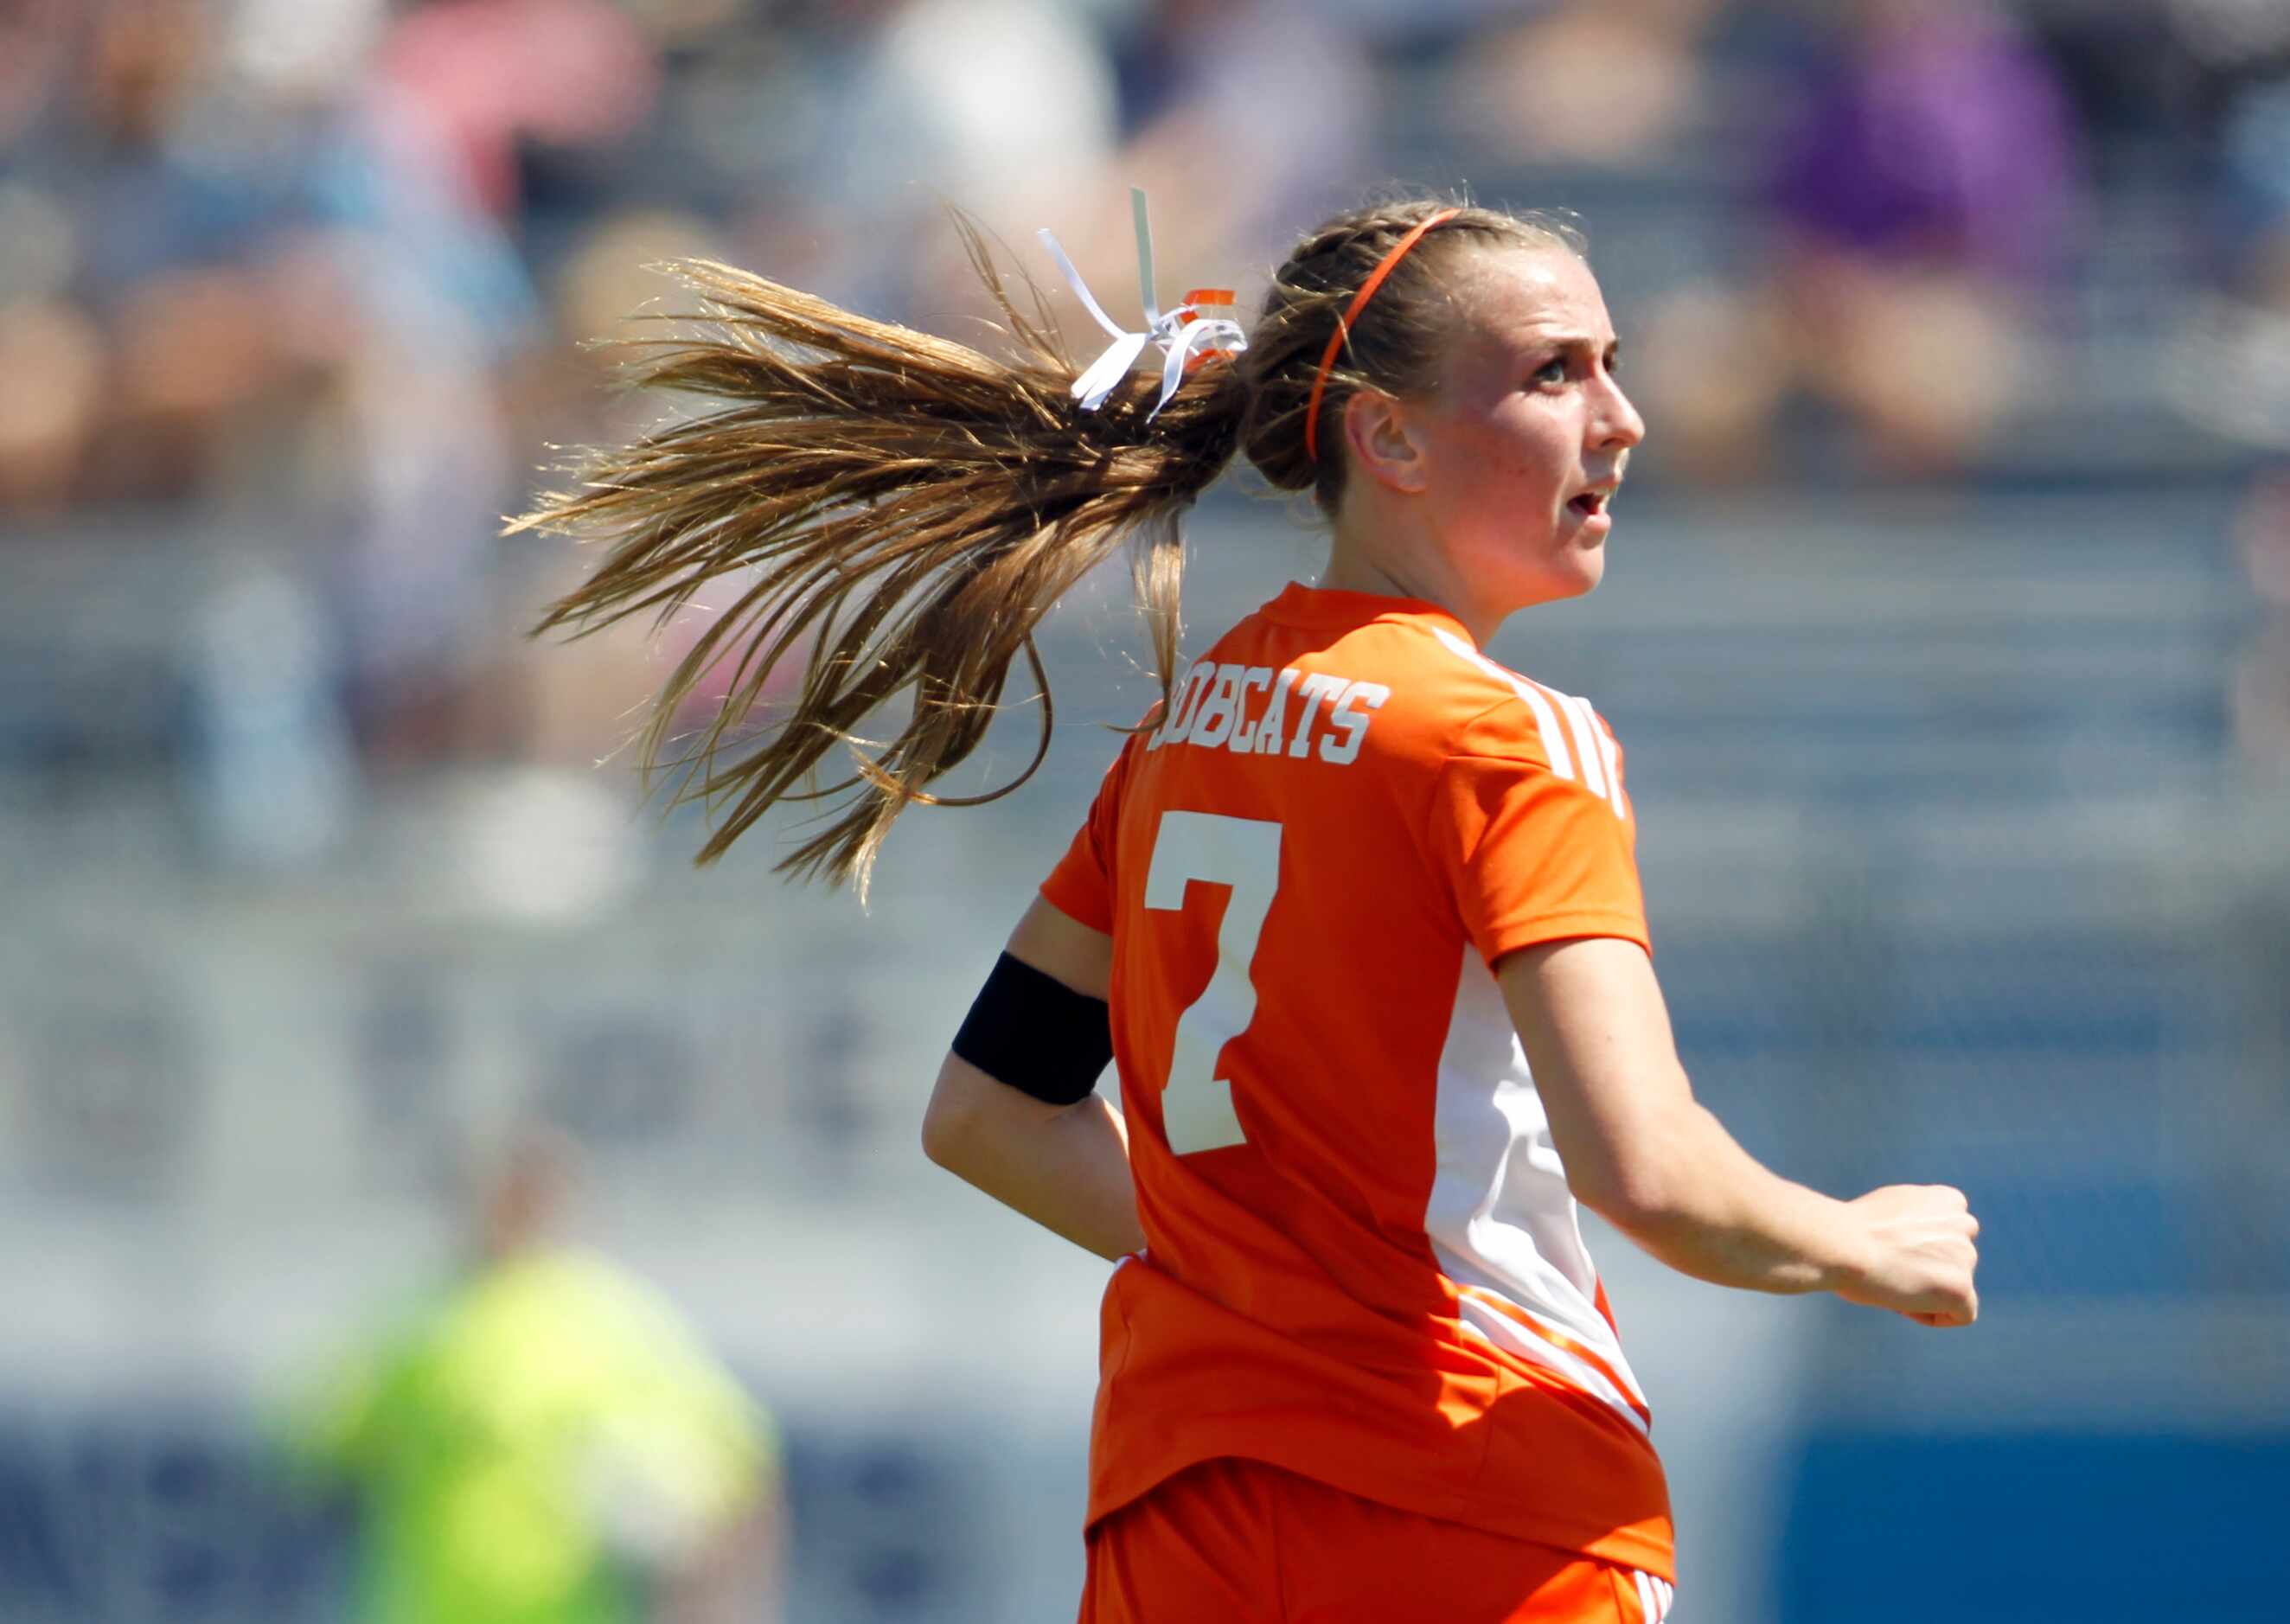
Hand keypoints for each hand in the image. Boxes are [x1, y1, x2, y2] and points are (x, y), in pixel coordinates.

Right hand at [1834, 1184, 1980, 1326]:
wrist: (1841, 1245)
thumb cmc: (1850, 1230)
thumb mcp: (1890, 1210)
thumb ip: (1916, 1223)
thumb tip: (1919, 1241)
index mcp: (1947, 1200)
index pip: (1950, 1236)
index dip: (1920, 1250)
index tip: (1892, 1253)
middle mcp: (1964, 1224)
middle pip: (1954, 1262)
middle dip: (1927, 1271)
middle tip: (1889, 1271)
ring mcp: (1966, 1256)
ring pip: (1954, 1287)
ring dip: (1927, 1292)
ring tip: (1890, 1284)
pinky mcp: (1961, 1287)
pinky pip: (1960, 1315)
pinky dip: (1934, 1316)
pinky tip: (1902, 1304)